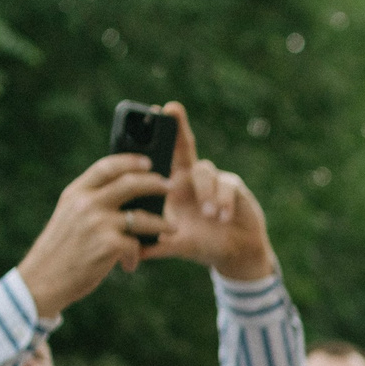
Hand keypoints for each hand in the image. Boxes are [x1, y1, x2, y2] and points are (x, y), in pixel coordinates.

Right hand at [14, 153, 177, 315]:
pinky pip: (136, 245)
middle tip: (170, 186)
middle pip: (130, 184)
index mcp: (76, 193)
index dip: (130, 161)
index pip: (106, 167)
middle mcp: (87, 203)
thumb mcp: (69, 215)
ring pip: (142, 217)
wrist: (45, 277)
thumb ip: (90, 201)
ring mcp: (99, 223)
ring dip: (162, 224)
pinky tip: (127, 264)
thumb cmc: (61, 248)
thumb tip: (124, 192)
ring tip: (173, 228)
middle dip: (155, 183)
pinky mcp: (109, 245)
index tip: (146, 161)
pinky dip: (135, 256)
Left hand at [143, 103, 275, 280]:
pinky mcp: (235, 188)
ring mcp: (215, 180)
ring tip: (208, 216)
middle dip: (178, 126)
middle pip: (185, 145)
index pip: (164, 155)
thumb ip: (155, 246)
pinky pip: (226, 186)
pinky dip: (223, 202)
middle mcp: (193, 178)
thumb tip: (129, 256)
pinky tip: (221, 217)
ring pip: (205, 172)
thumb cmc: (202, 244)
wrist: (234, 255)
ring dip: (205, 192)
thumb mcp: (175, 245)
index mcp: (174, 185)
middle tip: (171, 109)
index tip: (154, 111)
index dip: (159, 135)